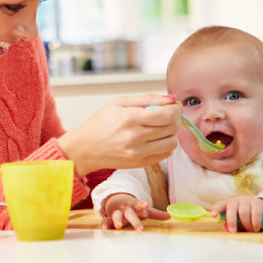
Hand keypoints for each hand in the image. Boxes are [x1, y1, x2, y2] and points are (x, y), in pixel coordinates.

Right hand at [58, 94, 180, 175]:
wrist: (85, 148)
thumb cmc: (101, 123)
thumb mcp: (119, 103)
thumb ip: (147, 98)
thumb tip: (171, 98)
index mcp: (130, 118)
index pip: (167, 114)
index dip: (177, 108)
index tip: (175, 105)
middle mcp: (135, 137)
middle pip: (172, 128)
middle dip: (176, 119)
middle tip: (169, 114)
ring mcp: (138, 153)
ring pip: (172, 143)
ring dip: (172, 133)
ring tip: (163, 127)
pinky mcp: (140, 163)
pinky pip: (165, 154)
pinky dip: (166, 145)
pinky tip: (157, 138)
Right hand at [100, 193, 169, 230]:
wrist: (117, 201)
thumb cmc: (134, 208)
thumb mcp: (144, 210)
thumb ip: (156, 214)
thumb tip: (170, 216)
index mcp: (135, 206)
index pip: (139, 205)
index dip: (142, 205)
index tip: (146, 204)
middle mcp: (126, 209)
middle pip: (130, 213)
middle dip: (134, 220)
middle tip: (140, 228)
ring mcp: (117, 213)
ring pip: (116, 215)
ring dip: (117, 220)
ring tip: (118, 226)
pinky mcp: (110, 218)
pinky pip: (106, 220)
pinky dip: (105, 224)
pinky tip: (104, 229)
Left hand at [210, 196, 262, 232]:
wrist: (260, 207)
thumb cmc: (243, 216)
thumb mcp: (236, 221)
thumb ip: (230, 225)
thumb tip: (225, 228)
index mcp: (228, 204)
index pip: (220, 205)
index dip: (216, 209)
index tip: (213, 216)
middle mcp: (236, 201)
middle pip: (231, 209)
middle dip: (231, 221)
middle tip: (233, 231)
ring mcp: (247, 201)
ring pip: (244, 212)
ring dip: (246, 224)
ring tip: (249, 231)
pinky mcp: (258, 203)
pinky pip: (256, 213)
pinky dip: (255, 223)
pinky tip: (256, 228)